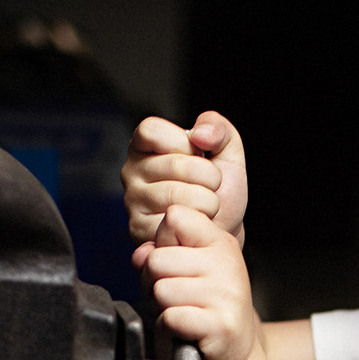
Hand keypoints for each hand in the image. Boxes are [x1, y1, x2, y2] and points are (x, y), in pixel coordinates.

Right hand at [121, 110, 247, 247]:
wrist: (224, 232)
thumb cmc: (222, 191)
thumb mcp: (226, 151)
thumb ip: (218, 128)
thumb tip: (199, 134)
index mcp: (145, 146)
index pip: (152, 131)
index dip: (183, 142)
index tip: (198, 154)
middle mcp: (132, 171)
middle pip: (173, 164)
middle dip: (208, 176)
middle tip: (212, 186)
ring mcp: (133, 202)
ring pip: (175, 195)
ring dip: (207, 201)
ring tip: (207, 204)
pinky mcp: (140, 230)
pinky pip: (173, 221)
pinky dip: (196, 222)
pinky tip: (195, 222)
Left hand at [134, 206, 260, 359]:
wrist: (235, 354)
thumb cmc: (206, 311)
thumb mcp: (185, 273)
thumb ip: (158, 255)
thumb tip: (141, 255)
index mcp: (220, 242)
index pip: (174, 216)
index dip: (162, 242)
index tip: (178, 263)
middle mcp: (227, 263)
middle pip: (157, 258)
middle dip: (154, 282)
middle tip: (177, 297)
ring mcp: (226, 294)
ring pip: (160, 289)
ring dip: (162, 308)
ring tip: (183, 314)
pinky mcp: (220, 324)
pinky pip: (170, 317)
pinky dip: (169, 328)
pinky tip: (186, 331)